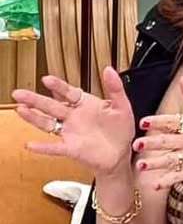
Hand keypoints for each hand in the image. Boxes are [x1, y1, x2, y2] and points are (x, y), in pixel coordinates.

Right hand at [14, 70, 135, 175]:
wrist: (121, 154)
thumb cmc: (120, 129)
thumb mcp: (122, 106)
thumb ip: (115, 88)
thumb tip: (109, 69)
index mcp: (85, 104)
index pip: (68, 92)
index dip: (57, 85)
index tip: (46, 79)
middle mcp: (73, 117)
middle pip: (50, 106)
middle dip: (35, 99)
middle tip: (19, 93)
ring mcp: (70, 132)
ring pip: (47, 123)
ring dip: (33, 117)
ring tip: (20, 109)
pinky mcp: (71, 148)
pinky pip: (54, 148)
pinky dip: (42, 147)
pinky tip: (31, 145)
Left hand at [134, 75, 182, 193]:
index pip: (173, 121)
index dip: (158, 122)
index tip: (143, 122)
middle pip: (168, 141)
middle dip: (152, 143)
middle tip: (137, 144)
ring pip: (170, 160)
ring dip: (155, 164)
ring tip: (140, 166)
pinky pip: (178, 176)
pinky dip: (167, 180)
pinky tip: (155, 184)